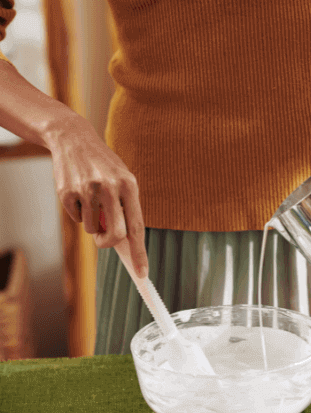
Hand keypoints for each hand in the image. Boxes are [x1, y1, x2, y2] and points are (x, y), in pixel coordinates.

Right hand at [46, 116, 146, 278]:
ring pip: (92, 229)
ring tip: (92, 201)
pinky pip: (76, 219)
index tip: (142, 273)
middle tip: (104, 238)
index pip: (137, 228)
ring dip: (92, 223)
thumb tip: (126, 242)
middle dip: (109, 243)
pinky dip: (78, 213)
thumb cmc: (104, 165)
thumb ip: (126, 208)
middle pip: (114, 235)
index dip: (140, 253)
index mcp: (129, 186)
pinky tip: (78, 194)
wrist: (73, 138)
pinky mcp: (67, 192)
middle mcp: (110, 188)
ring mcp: (87, 190)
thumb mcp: (123, 180)